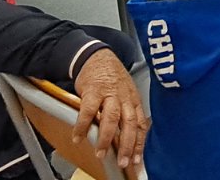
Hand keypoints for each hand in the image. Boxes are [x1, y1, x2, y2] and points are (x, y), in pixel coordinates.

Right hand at [72, 49, 148, 168]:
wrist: (98, 56)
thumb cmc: (112, 77)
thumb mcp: (126, 93)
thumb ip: (127, 112)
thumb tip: (128, 137)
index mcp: (134, 100)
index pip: (141, 125)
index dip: (139, 144)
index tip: (136, 160)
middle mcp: (124, 98)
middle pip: (129, 123)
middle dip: (127, 145)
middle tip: (123, 162)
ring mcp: (109, 93)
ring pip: (111, 118)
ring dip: (106, 137)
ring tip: (101, 152)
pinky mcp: (92, 90)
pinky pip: (88, 110)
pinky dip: (83, 125)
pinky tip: (78, 136)